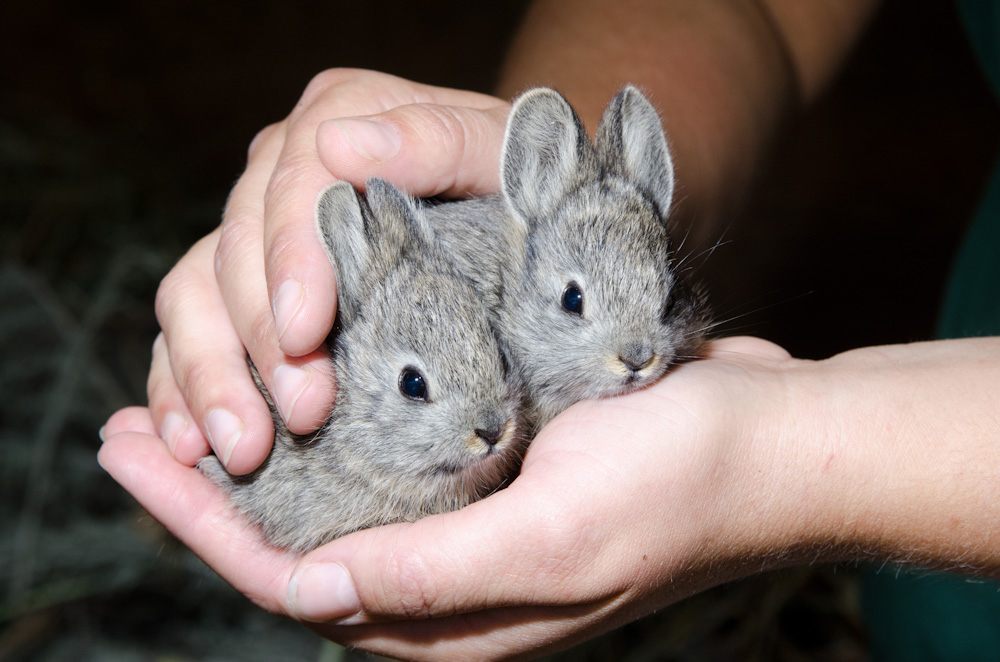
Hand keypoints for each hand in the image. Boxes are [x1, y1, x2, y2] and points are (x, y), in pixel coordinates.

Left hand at [101, 337, 810, 658]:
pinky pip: (391, 465)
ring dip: (260, 460)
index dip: (206, 529)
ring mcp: (477, 528)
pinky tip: (297, 390)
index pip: (298, 584)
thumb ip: (436, 576)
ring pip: (338, 505)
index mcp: (462, 618)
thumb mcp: (558, 534)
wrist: (774, 441)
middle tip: (129, 429)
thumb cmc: (683, 483)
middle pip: (299, 547)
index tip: (137, 462)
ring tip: (186, 407)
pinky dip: (330, 432)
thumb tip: (309, 598)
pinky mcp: (499, 478)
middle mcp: (458, 583)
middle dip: (208, 495)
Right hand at [144, 69, 510, 473]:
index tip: (305, 331)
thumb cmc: (515, 183)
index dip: (290, 260)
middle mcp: (284, 169)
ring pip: (194, 295)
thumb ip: (437, 140)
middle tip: (300, 416)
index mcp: (341, 116)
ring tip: (240, 449)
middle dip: (259, 341)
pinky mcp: (243, 285)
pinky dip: (182, 389)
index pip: (294, 186)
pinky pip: (189, 333)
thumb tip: (343, 142)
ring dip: (210, 377)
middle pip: (236, 250)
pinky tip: (192, 444)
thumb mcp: (500, 154)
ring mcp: (258, 229)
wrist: (514, 210)